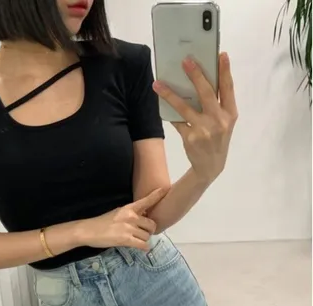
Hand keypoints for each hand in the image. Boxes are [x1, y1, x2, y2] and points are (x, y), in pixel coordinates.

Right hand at [76, 189, 166, 250]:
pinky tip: (141, 248)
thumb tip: (142, 217)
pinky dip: (144, 248)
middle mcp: (130, 216)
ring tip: (134, 240)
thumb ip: (130, 214)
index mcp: (128, 208)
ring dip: (143, 240)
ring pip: (147, 236)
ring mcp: (128, 228)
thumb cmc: (101, 223)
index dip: (156, 195)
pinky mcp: (126, 239)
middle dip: (149, 230)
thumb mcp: (117, 213)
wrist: (88, 231)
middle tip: (142, 233)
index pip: (145, 201)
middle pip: (151, 224)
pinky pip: (143, 245)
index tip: (164, 189)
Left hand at [153, 52, 238, 183]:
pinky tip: (161, 102)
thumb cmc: (218, 138)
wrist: (211, 166)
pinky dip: (169, 112)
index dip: (225, 71)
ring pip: (184, 107)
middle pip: (207, 93)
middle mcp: (219, 121)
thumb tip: (200, 81)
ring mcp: (204, 130)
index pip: (228, 89)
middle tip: (186, 61)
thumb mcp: (225, 122)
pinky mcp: (190, 138)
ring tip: (158, 83)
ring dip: (170, 94)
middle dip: (196, 75)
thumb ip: (218, 104)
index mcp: (230, 114)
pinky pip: (176, 121)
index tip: (221, 55)